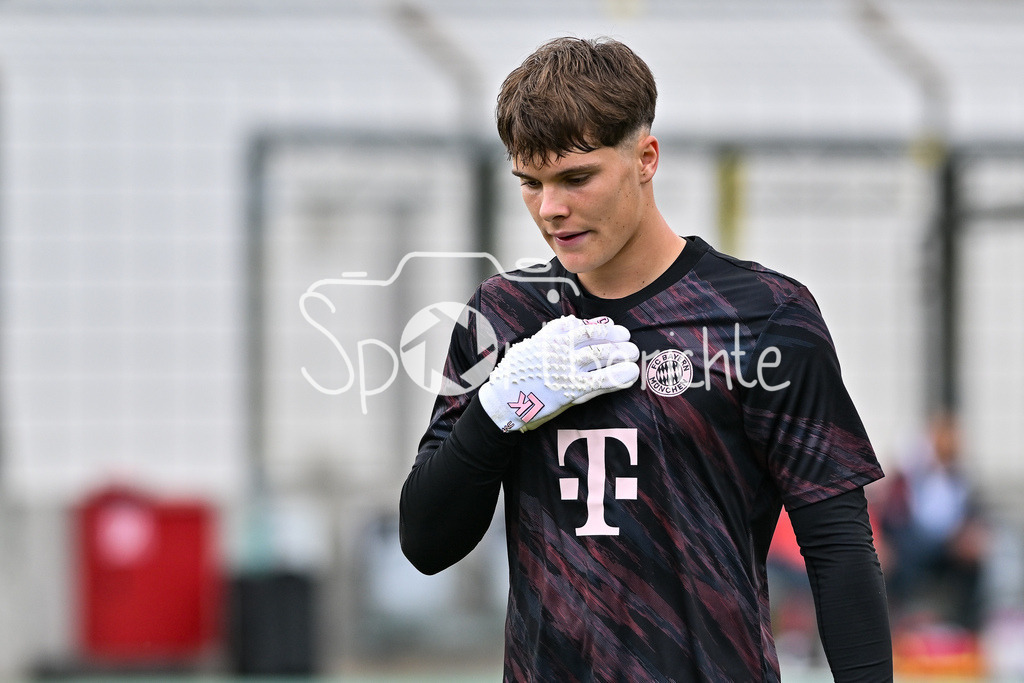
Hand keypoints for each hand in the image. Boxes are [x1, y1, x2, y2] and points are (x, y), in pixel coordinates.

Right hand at [478, 315, 639, 432]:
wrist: (503, 400)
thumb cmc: (517, 374)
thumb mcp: (531, 346)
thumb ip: (552, 333)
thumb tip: (571, 321)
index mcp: (549, 338)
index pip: (581, 327)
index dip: (602, 327)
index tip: (614, 327)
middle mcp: (559, 350)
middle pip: (594, 340)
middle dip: (615, 339)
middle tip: (629, 340)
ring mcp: (565, 369)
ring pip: (599, 356)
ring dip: (620, 354)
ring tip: (633, 354)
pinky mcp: (569, 390)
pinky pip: (599, 381)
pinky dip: (617, 376)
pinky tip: (630, 374)